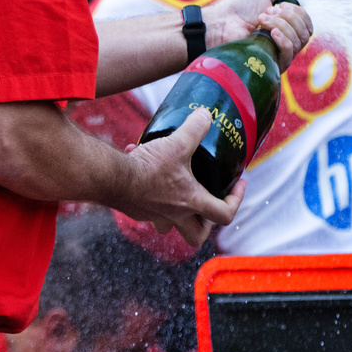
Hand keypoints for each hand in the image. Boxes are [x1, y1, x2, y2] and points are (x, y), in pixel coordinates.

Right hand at [119, 109, 245, 246]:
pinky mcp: (138, 210)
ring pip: (170, 227)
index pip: (224, 214)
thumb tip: (206, 115)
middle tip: (207, 205)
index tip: (238, 184)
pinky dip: (151, 196)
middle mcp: (175, 215)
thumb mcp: (176, 144)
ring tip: (175, 193)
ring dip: (175, 215)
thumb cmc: (148, 168)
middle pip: (197, 236)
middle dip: (205, 224)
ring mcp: (155, 215)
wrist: (113, 179)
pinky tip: (145, 173)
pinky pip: (149, 209)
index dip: (237, 200)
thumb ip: (195, 128)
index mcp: (191, 202)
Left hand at [202, 0, 312, 70]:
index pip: (307, 25)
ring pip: (299, 41)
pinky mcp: (272, 63)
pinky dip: (283, 39)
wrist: (222, 22)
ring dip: (282, 25)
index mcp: (285, 26)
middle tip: (268, 11)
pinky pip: (289, 52)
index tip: (282, 5)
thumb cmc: (239, 8)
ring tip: (262, 19)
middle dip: (290, 17)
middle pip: (306, 33)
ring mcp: (279, 53)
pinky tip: (272, 32)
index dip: (300, 13)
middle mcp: (285, 41)